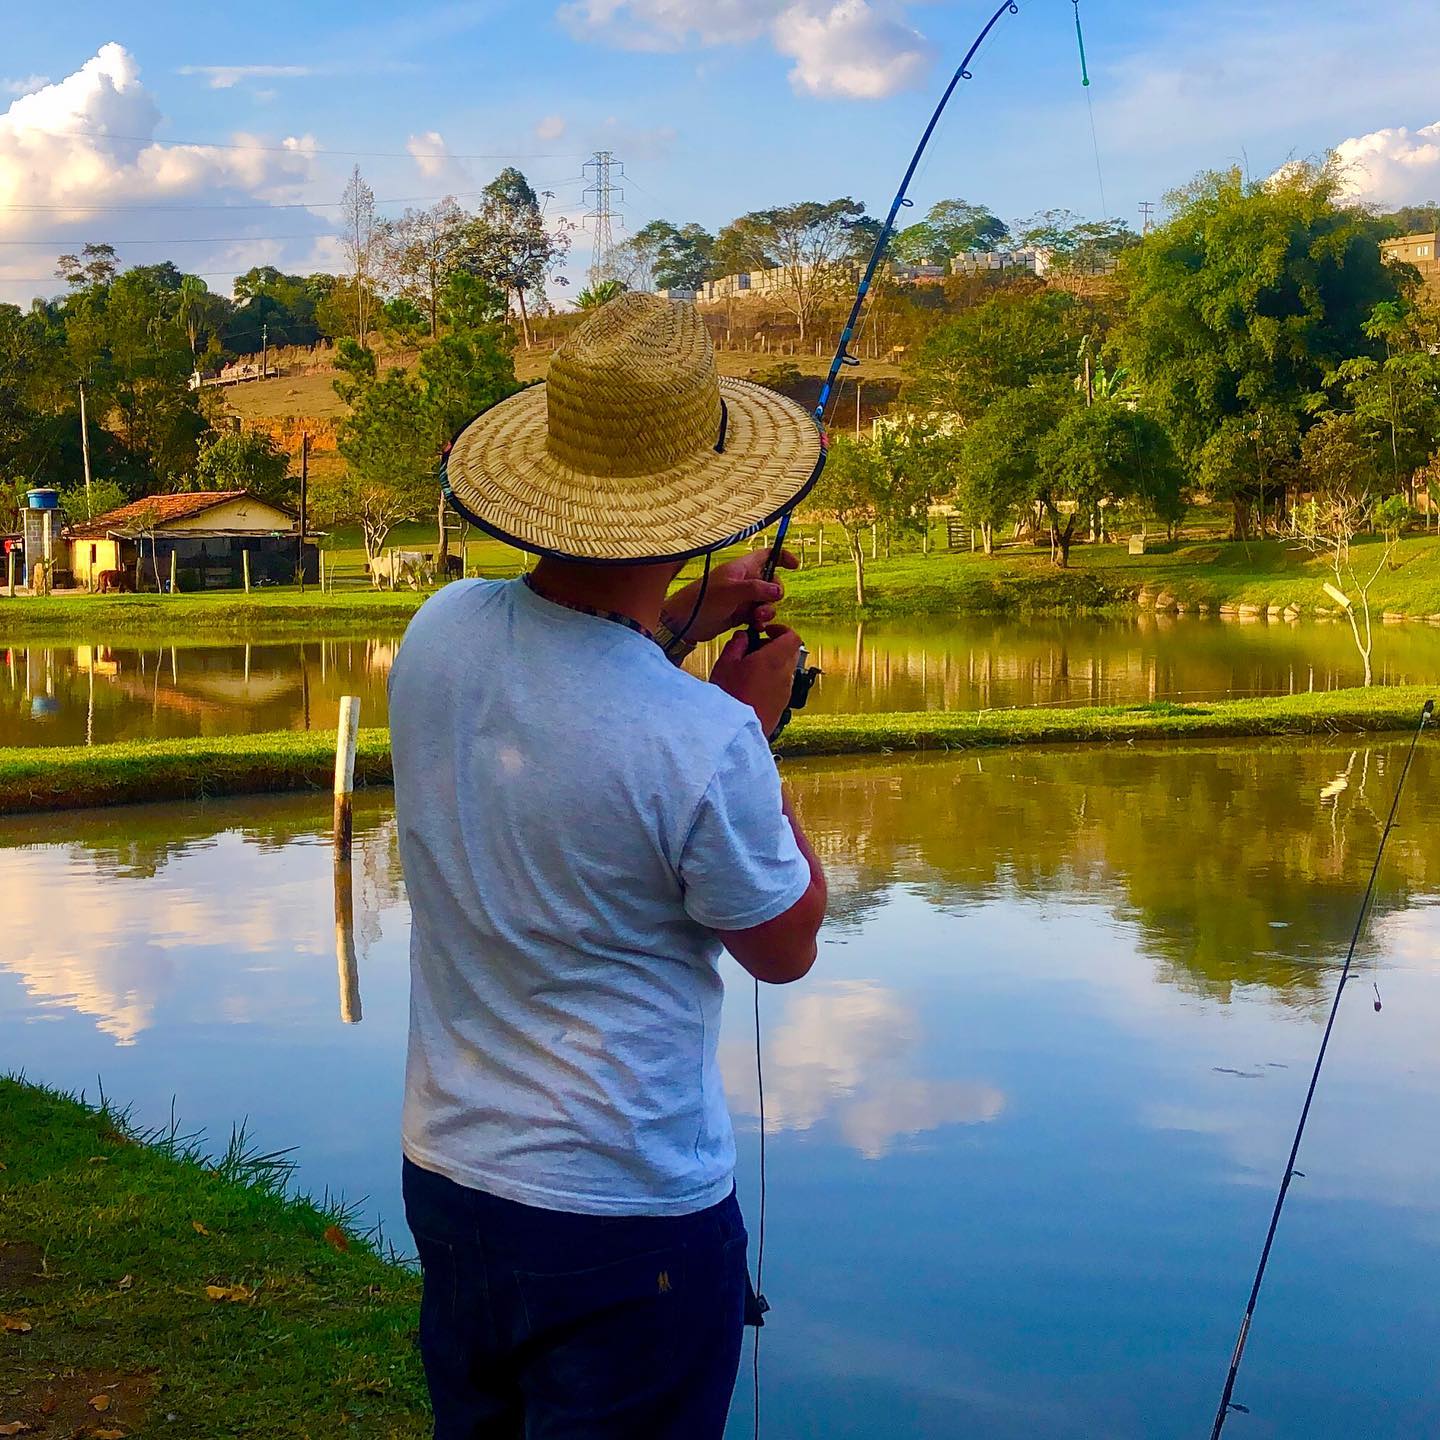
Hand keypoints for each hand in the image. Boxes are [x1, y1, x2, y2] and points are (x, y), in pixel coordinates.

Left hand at [662, 548, 798, 644]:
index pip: (767, 555)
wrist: (685, 623)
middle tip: (762, 607)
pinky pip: (758, 615)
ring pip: (766, 602)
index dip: (782, 557)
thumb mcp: (731, 591)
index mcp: (742, 568)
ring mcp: (742, 598)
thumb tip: (779, 590)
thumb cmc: (703, 600)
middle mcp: (744, 581)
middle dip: (773, 596)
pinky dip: (759, 621)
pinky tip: (754, 627)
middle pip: (772, 583)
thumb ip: (757, 589)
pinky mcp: (739, 614)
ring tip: (756, 620)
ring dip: (766, 611)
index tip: (795, 566)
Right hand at [709, 624, 802, 736]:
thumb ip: (737, 644)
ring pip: (785, 671)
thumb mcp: (726, 663)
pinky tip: (751, 688)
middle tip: (755, 649)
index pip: (792, 637)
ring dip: (772, 666)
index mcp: (775, 659)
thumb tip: (743, 637)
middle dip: (775, 647)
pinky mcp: (781, 706)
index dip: (780, 630)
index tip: (766, 631)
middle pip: (790, 653)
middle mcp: (786, 675)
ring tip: (749, 670)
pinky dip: (770, 682)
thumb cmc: (730, 697)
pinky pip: (781, 687)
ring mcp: (786, 692)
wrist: (735, 731)